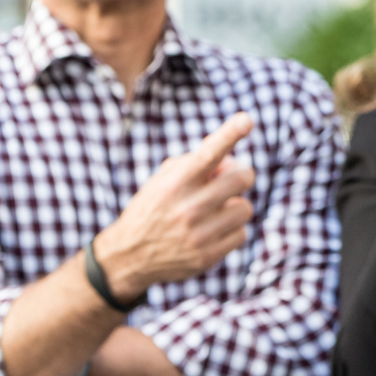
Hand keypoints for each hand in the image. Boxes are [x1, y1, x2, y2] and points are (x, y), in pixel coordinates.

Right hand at [93, 112, 255, 300]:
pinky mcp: (207, 256)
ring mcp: (200, 234)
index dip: (230, 134)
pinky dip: (231, 230)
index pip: (209, 153)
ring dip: (234, 206)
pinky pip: (241, 233)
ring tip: (215, 210)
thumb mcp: (163, 180)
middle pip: (242, 178)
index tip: (246, 119)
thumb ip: (195, 164)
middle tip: (227, 180)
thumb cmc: (154, 207)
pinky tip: (212, 232)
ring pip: (245, 207)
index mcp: (176, 182)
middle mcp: (189, 207)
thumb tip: (232, 161)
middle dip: (240, 175)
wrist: (129, 255)